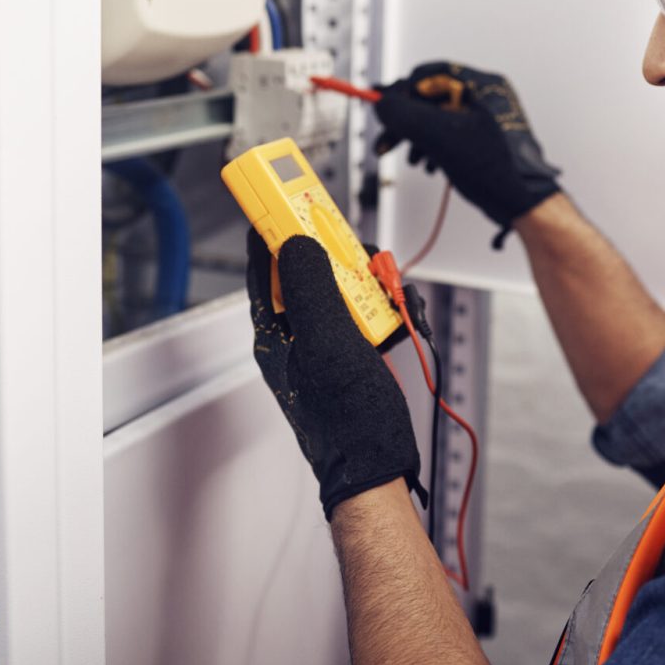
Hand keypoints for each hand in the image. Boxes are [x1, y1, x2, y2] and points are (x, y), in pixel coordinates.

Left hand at [245, 229, 425, 518]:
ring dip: (370, 282)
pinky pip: (365, 312)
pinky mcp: (352, 352)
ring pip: (342, 287)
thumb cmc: (347, 422)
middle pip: (310, 269)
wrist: (377, 469)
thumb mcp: (326, 344)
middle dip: (339, 255)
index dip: (272, 226)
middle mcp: (296, 334)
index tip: (283, 194)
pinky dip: (385, 306)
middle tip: (359, 251)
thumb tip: (293, 242)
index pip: (263, 264)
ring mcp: (325, 343)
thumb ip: (309, 289)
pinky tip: (402, 315)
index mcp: (275, 332)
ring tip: (391, 292)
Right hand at [374, 62, 560, 246]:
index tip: (384, 107)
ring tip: (412, 160)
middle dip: (406, 122)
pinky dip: (433, 147)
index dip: (403, 90)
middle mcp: (485, 97)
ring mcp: (485, 119)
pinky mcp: (483, 139)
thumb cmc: (498, 170)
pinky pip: (449, 134)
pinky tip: (430, 166)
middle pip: (431, 98)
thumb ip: (407, 115)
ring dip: (417, 138)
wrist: (523, 203)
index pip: (431, 73)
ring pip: (438, 118)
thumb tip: (383, 104)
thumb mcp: (442, 137)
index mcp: (482, 85)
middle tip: (386, 141)